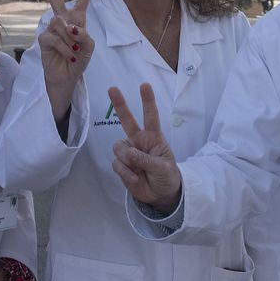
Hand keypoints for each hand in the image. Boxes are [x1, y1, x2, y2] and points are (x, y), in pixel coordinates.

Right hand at [36, 0, 96, 121]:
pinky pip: (53, 37)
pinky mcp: (43, 39)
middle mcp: (63, 19)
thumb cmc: (79, 59)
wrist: (67, 77)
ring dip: (69, 39)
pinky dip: (63, 47)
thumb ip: (84, 35)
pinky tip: (67, 55)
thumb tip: (69, 26)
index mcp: (77, 18)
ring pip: (59, 22)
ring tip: (73, 50)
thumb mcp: (89, 48)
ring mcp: (51, 28)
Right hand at [108, 83, 183, 214]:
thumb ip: (147, 159)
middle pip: (127, 120)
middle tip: (112, 88)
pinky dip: (125, 173)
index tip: (144, 85)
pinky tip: (135, 179)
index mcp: (154, 137)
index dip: (147, 101)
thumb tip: (130, 153)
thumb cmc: (167, 176)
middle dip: (120, 104)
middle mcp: (139, 141)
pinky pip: (117, 164)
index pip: (151, 116)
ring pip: (119, 147)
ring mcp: (129, 153)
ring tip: (138, 171)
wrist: (161, 195)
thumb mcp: (163, 168)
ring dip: (127, 159)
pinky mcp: (122, 165)